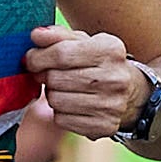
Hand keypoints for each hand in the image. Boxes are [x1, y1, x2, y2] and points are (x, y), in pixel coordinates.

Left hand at [28, 25, 150, 138]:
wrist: (129, 92)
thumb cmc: (98, 63)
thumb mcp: (84, 42)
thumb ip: (58, 36)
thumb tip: (36, 35)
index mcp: (111, 50)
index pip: (61, 53)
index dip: (38, 57)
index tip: (31, 59)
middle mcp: (115, 78)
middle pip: (56, 78)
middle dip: (45, 76)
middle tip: (49, 75)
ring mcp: (112, 105)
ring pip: (56, 101)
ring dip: (52, 94)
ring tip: (64, 89)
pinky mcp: (105, 126)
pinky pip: (62, 120)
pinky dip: (60, 112)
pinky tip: (72, 104)